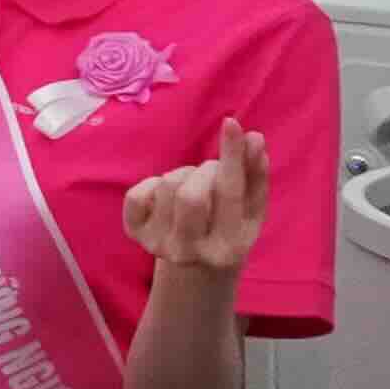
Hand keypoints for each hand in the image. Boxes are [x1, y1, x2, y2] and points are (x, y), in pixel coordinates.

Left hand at [124, 120, 270, 276]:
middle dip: (206, 170)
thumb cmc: (230, 228)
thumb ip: (255, 175)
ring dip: (186, 174)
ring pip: (167, 185)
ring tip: (197, 186)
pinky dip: (155, 183)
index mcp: (226, 248)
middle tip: (215, 172)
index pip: (228, 194)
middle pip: (190, 194)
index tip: (230, 123)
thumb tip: (254, 138)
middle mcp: (188, 252)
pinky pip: (138, 192)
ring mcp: (157, 244)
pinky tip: (169, 195)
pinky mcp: (134, 232)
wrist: (196, 265)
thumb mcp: (251, 209)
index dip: (231, 156)